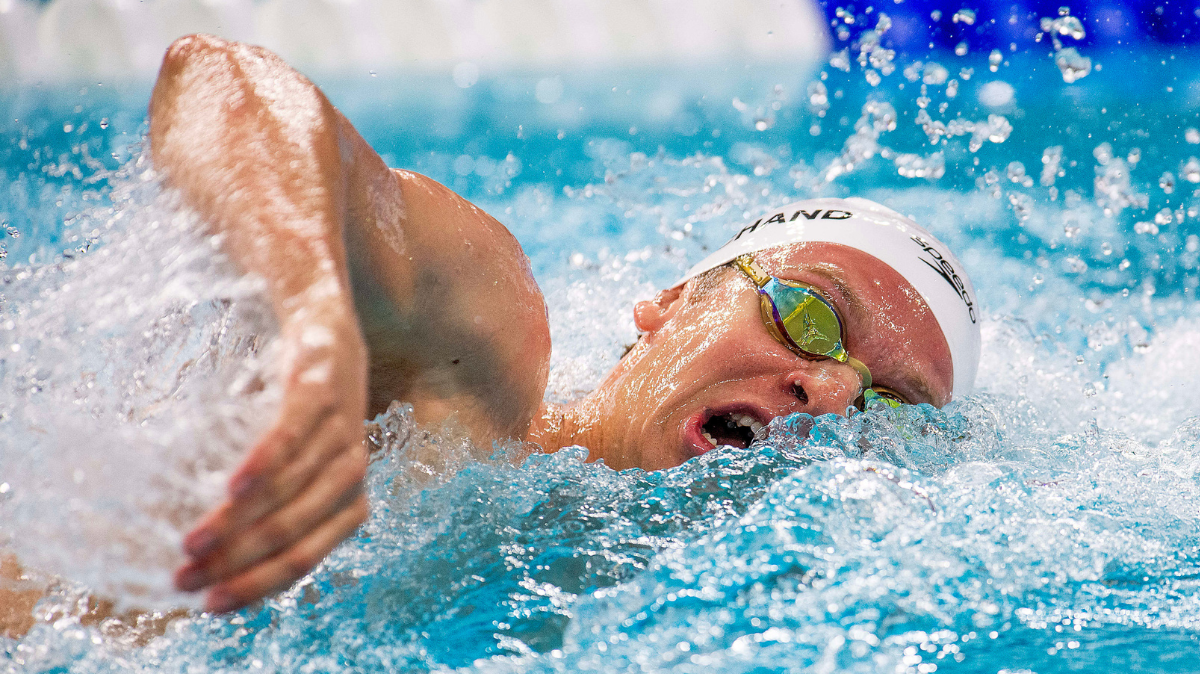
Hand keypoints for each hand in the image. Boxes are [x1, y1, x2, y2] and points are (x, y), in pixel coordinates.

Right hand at [174, 301, 369, 611]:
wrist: (324, 331)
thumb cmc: (301, 415)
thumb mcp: (293, 468)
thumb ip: (264, 509)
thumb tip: (200, 559)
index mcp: (349, 504)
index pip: (302, 560)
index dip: (255, 586)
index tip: (207, 605)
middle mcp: (351, 473)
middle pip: (291, 532)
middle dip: (235, 562)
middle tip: (183, 577)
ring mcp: (339, 431)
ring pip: (286, 489)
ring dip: (235, 522)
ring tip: (189, 541)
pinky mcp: (320, 393)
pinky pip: (290, 436)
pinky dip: (262, 465)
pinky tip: (231, 487)